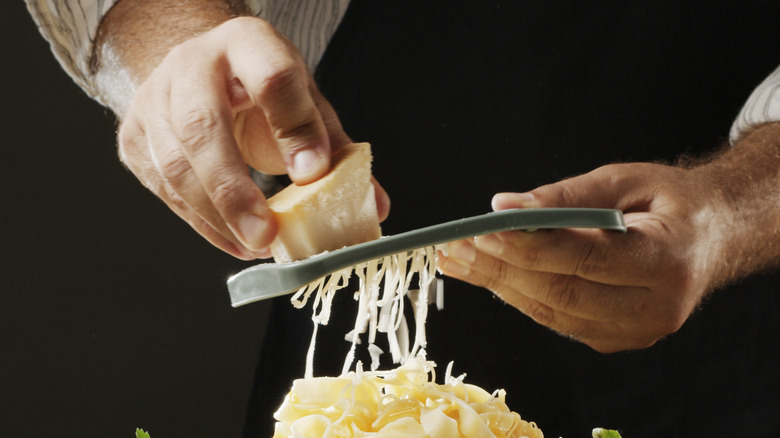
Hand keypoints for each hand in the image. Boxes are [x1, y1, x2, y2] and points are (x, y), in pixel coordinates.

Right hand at [115, 17, 388, 258]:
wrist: (202, 73)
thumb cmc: (259, 89)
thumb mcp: (303, 102)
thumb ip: (334, 149)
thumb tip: (374, 204)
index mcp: (246, 43)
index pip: (271, 77)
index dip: (294, 128)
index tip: (312, 173)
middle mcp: (190, 64)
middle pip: (202, 125)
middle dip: (234, 189)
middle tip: (267, 234)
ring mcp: (154, 100)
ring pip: (174, 165)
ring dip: (217, 216)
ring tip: (256, 244)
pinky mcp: (134, 137)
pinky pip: (164, 190)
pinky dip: (202, 223)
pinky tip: (233, 240)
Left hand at [439, 162, 728, 352]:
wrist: (709, 237)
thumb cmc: (668, 202)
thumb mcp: (624, 180)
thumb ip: (566, 196)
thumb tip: (506, 207)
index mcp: (669, 260)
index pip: (587, 258)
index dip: (530, 245)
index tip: (484, 228)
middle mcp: (657, 306)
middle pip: (563, 292)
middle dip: (501, 268)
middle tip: (455, 247)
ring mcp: (636, 331)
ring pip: (553, 312)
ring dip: (499, 285)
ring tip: (459, 260)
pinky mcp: (616, 339)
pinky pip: (557, 320)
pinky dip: (520, 295)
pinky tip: (489, 275)